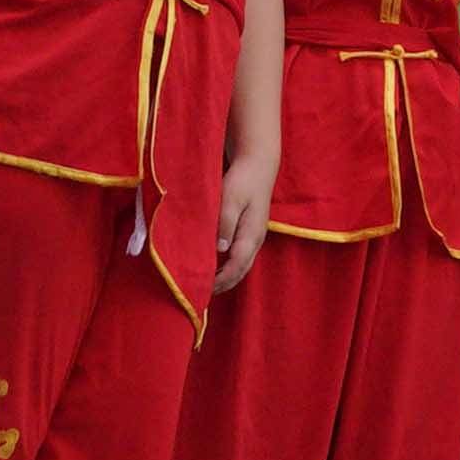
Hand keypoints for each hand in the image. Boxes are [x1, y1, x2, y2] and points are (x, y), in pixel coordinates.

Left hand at [214, 152, 276, 296]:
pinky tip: (215, 267)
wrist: (258, 165)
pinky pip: (240, 257)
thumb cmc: (242, 180)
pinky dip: (228, 267)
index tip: (202, 289)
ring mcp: (255, 237)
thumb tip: (220, 250)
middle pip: (240, 271)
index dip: (220, 281)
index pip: (236, 267)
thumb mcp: (230, 199)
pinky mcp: (250, 232)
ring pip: (241, 266)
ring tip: (206, 286)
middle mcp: (255, 240)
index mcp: (251, 235)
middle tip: (201, 294)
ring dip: (226, 278)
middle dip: (223, 285)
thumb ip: (225, 223)